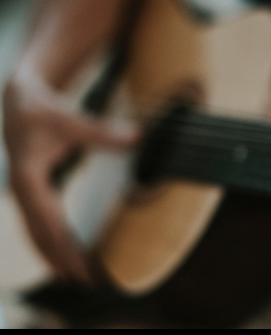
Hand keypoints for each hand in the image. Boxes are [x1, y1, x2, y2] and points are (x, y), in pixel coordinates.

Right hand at [3, 76, 137, 284]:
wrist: (20, 100)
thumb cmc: (43, 110)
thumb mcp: (71, 119)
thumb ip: (102, 132)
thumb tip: (138, 138)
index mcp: (28, 179)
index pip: (48, 223)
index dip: (65, 247)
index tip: (82, 265)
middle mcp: (23, 191)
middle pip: (41, 236)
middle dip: (62, 261)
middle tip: (87, 283)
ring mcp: (27, 194)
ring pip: (38, 235)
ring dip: (57, 258)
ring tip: (80, 279)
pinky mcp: (35, 193)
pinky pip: (43, 225)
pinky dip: (55, 243)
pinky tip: (70, 255)